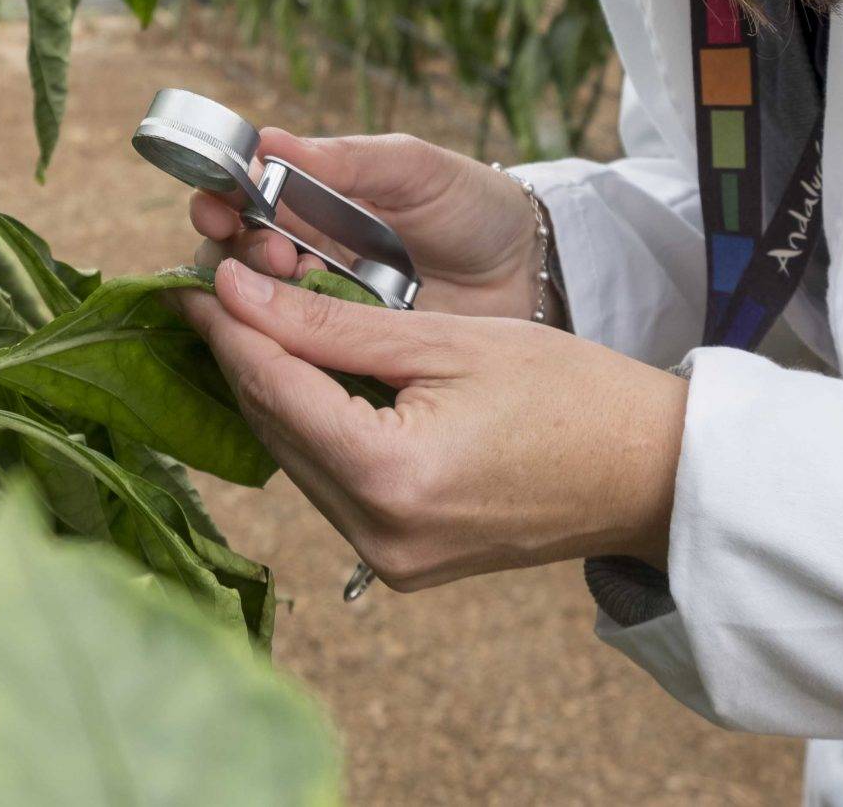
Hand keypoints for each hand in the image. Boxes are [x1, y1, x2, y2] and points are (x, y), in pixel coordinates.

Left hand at [176, 258, 688, 590]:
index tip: (194, 278)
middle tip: (216, 289)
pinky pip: (330, 486)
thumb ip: (331, 325)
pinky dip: (315, 430)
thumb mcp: (446, 339)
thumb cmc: (569, 392)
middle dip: (241, 355)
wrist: (648, 472)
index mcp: (391, 476)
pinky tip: (311, 379)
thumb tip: (239, 294)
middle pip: (273, 428)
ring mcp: (386, 561)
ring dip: (273, 392)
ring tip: (257, 322)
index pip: (273, 388)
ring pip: (294, 459)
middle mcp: (376, 535)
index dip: (227, 326)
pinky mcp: (399, 565)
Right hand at [188, 128, 544, 318]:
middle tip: (271, 252)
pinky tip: (301, 330)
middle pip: (236, 257)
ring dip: (259, 293)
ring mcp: (325, 306)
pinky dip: (289, 340)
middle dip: (238, 252)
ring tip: (293, 278)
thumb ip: (347, 160)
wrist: (529, 271)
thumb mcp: (413, 169)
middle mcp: (306, 253)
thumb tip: (266, 141)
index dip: (220, 199)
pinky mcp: (348, 352)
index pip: (242, 198)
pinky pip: (301, 351)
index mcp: (313, 200)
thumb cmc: (471, 205)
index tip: (221, 204)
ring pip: (259, 305)